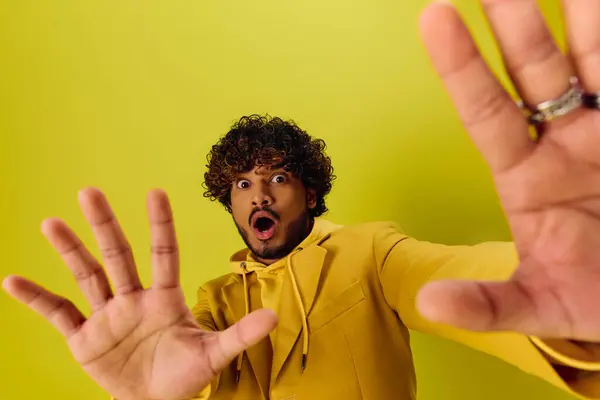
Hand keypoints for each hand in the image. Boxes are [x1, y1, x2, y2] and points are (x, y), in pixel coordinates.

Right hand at [2, 188, 276, 399]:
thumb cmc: (183, 376)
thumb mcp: (213, 355)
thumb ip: (240, 335)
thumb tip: (274, 316)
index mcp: (165, 298)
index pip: (164, 254)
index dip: (160, 225)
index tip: (155, 192)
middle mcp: (134, 298)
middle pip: (118, 256)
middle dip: (105, 226)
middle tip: (90, 192)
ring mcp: (108, 315)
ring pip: (87, 275)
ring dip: (69, 251)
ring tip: (51, 224)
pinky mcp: (84, 337)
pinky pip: (58, 313)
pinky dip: (37, 299)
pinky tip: (13, 281)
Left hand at [416, 0, 599, 340]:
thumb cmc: (592, 297)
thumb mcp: (540, 305)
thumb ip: (487, 304)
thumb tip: (429, 306)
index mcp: (526, 174)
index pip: (485, 112)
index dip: (461, 66)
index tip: (433, 17)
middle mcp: (563, 140)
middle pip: (536, 71)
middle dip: (519, 24)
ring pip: (593, 60)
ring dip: (582, 17)